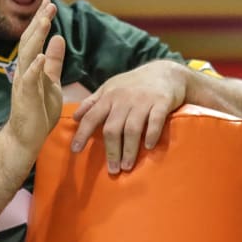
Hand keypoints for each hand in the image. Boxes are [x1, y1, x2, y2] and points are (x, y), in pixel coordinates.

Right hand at [5, 0, 66, 159]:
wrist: (27, 137)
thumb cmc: (39, 110)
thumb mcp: (51, 81)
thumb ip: (55, 61)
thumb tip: (59, 38)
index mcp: (30, 66)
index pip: (34, 38)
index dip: (41, 20)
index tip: (50, 3)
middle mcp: (23, 70)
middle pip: (29, 41)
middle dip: (39, 22)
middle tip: (49, 4)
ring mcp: (23, 83)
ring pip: (27, 55)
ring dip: (36, 37)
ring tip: (45, 21)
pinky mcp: (25, 97)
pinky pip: (29, 79)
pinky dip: (35, 67)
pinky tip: (42, 56)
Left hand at [69, 60, 186, 173]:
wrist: (165, 71)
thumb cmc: (134, 83)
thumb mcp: (110, 87)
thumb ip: (93, 102)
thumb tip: (75, 117)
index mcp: (109, 96)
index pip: (91, 117)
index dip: (82, 134)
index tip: (75, 150)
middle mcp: (124, 99)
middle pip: (112, 128)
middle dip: (111, 151)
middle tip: (113, 170)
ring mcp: (143, 101)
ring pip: (132, 128)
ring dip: (129, 149)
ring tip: (127, 166)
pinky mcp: (161, 102)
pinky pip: (155, 121)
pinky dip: (151, 134)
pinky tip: (149, 147)